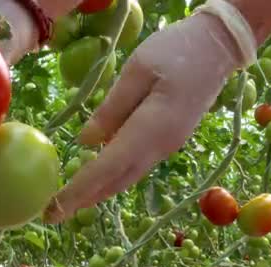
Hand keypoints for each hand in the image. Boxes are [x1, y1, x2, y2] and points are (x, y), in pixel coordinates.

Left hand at [43, 0, 257, 223]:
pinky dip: (111, 177)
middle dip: (84, 199)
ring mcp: (167, 146)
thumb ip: (111, 109)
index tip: (54, 207)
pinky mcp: (168, 140)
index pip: (108, 168)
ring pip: (126, 177)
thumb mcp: (137, 70)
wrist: (219, 47)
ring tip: (68, 202)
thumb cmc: (177, 50)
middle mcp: (160, 146)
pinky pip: (135, 165)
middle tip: (51, 214)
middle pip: (117, 181)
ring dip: (97, 192)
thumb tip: (85, 143)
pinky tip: (95, 178)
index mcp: (152, 129)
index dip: (80, 189)